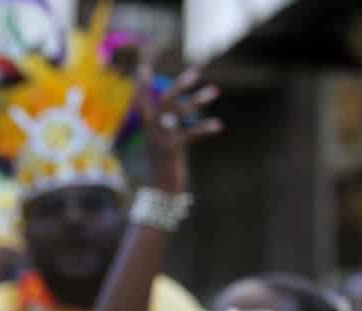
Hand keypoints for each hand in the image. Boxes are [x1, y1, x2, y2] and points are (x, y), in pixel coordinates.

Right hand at [139, 66, 221, 194]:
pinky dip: (204, 129)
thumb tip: (173, 113)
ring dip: (197, 100)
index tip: (143, 68)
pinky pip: (191, 134)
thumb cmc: (165, 166)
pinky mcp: (173, 149)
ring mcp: (162, 139)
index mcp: (149, 128)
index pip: (142, 103)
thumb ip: (167, 127)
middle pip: (165, 101)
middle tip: (197, 70)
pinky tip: (218, 126)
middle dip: (180, 85)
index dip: (143, 86)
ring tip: (215, 90)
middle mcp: (153, 131)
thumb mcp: (162, 144)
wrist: (161, 190)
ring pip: (179, 113)